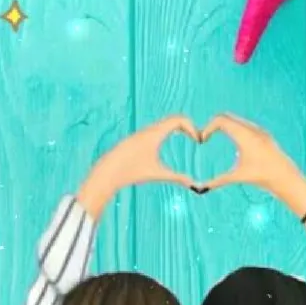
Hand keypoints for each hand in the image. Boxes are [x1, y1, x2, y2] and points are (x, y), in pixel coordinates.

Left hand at [78, 115, 199, 218]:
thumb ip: (176, 177)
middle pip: (174, 119)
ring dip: (177, 127)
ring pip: (164, 123)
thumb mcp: (156, 173)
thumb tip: (193, 185)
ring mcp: (142, 133)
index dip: (192, 127)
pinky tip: (168, 141)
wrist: (107, 171)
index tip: (198, 140)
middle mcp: (149, 130)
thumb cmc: (131, 171)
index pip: (179, 120)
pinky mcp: (137, 139)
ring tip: (189, 136)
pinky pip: (156, 129)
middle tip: (197, 138)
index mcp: (155, 134)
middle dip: (188, 126)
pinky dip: (167, 131)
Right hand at [200, 113, 298, 196]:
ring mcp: (259, 130)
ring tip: (216, 136)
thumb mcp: (237, 177)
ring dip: (225, 125)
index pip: (220, 120)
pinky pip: (245, 125)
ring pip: (236, 119)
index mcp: (244, 136)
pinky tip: (233, 142)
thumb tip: (199, 189)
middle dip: (214, 124)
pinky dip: (235, 129)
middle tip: (206, 137)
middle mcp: (251, 129)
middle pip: (226, 116)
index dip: (208, 128)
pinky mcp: (264, 134)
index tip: (202, 140)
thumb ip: (217, 181)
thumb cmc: (261, 177)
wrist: (285, 177)